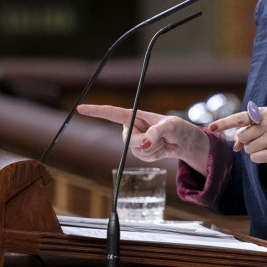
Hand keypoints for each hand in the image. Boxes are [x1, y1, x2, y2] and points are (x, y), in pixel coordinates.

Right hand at [76, 104, 209, 175]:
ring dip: (153, 149)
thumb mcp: (171, 125)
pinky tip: (161, 149)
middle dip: (144, 142)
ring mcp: (136, 141)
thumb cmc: (179, 128)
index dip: (96, 111)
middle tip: (160, 138)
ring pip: (136, 150)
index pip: (112, 113)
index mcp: (135, 115)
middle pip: (128, 139)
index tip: (80, 108)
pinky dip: (154, 155)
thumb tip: (144, 143)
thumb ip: (157, 132)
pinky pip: (142, 157)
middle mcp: (132, 127)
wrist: (185, 142)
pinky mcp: (140, 152)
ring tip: (163, 142)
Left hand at [209, 105, 266, 173]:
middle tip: (261, 140)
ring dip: (254, 150)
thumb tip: (233, 144)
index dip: (224, 123)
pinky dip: (259, 158)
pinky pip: (255, 158)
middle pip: (242, 137)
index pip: (240, 118)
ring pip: (247, 149)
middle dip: (247, 142)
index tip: (211, 127)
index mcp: (265, 112)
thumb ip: (249, 131)